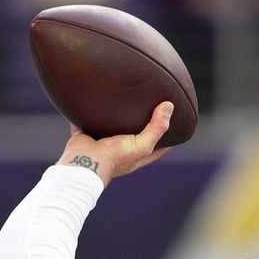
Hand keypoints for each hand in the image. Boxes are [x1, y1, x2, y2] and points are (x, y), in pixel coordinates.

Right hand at [55, 101, 173, 186]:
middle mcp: (121, 149)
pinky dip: (92, 111)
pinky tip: (95, 97)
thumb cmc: (114, 158)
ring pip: (113, 126)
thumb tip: (169, 106)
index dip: (166, 138)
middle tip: (149, 106)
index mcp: (136, 155)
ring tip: (124, 98)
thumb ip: (156, 128)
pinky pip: (90, 119)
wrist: (82, 161)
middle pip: (135, 135)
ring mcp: (104, 141)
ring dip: (116, 116)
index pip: (157, 147)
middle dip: (141, 123)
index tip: (176, 126)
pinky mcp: (88, 133)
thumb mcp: (142, 145)